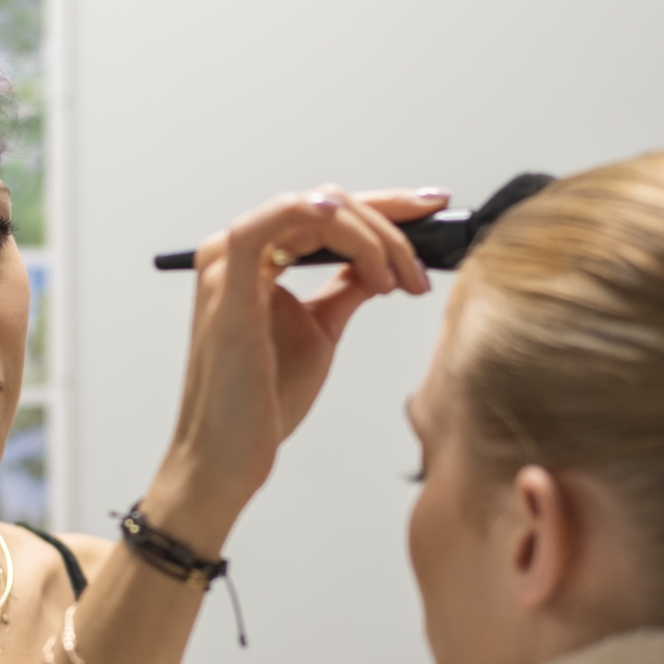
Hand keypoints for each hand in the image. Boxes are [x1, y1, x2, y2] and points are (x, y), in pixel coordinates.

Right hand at [147, 185, 448, 549]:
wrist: (230, 457)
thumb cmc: (263, 404)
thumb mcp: (320, 331)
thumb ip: (346, 287)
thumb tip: (380, 262)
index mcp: (255, 263)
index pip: (326, 217)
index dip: (387, 208)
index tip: (435, 212)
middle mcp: (236, 255)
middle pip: (326, 206)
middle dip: (390, 224)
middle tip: (424, 266)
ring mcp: (228, 266)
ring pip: (312, 211)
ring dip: (370, 234)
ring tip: (398, 280)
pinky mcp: (228, 285)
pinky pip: (272, 223)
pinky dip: (311, 213)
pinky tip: (345, 221)